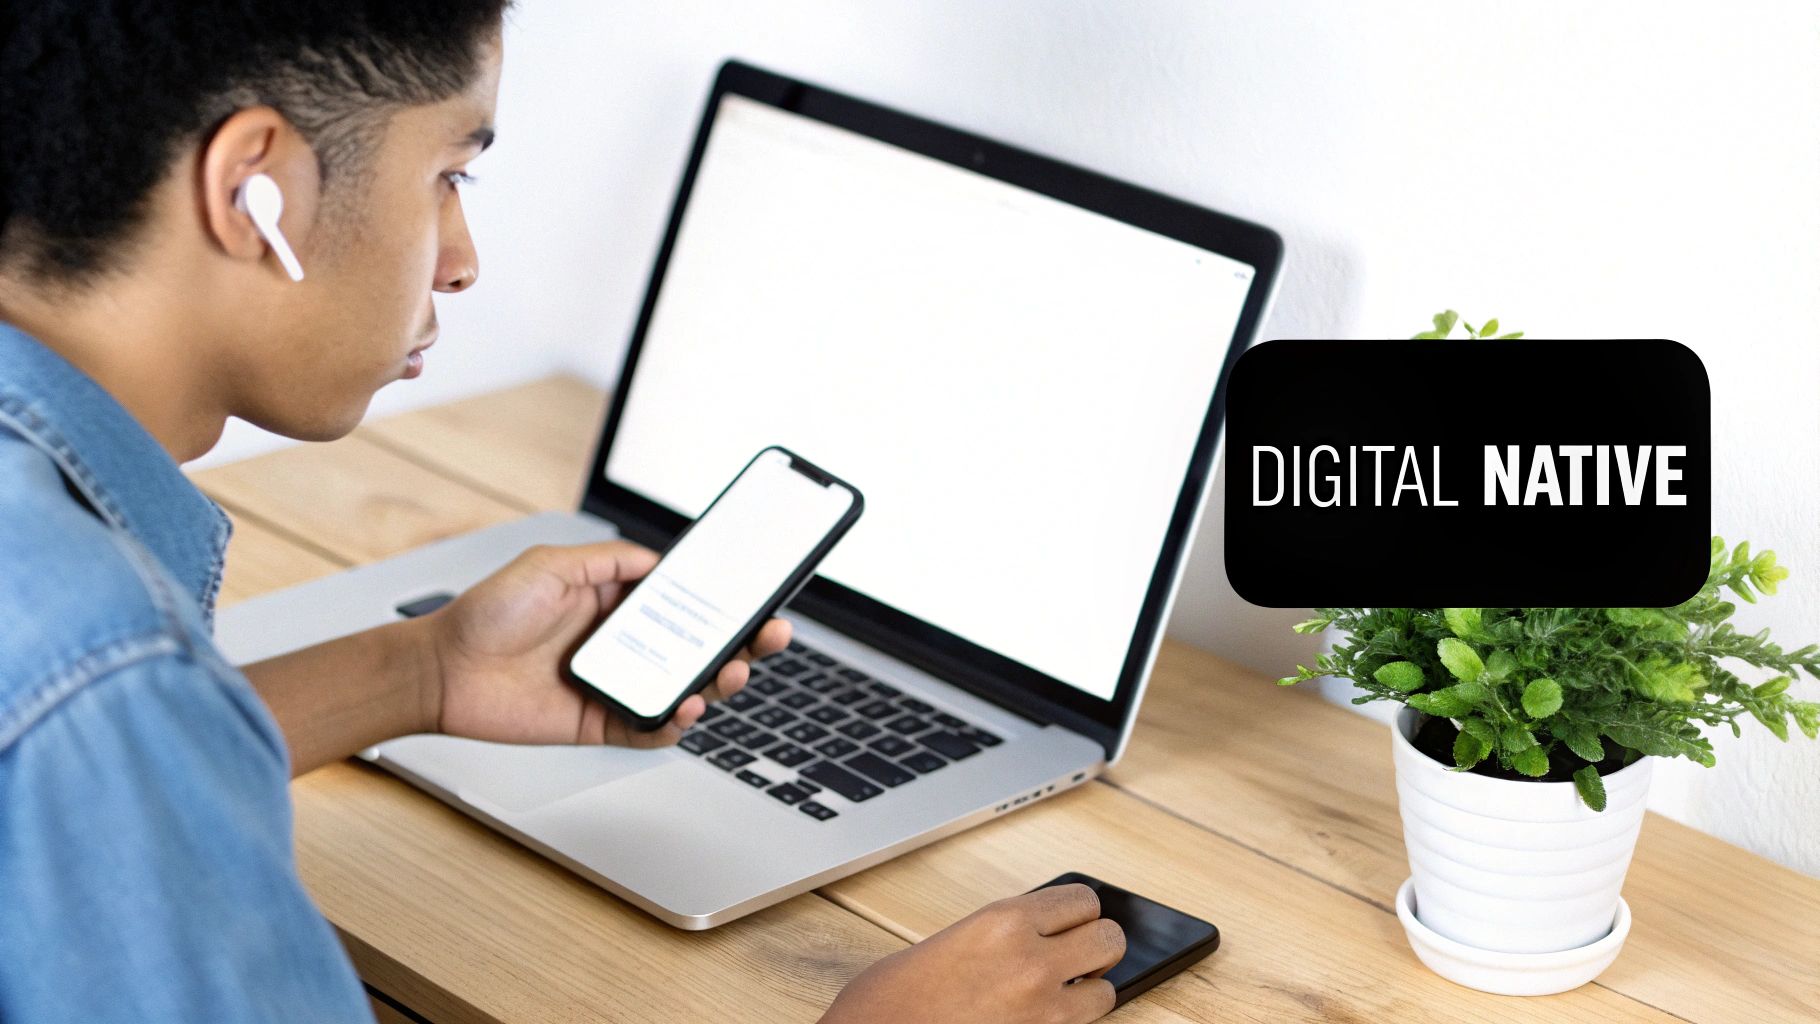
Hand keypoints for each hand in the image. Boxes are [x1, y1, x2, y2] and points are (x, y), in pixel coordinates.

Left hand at [423, 541, 791, 747]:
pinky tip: (684, 710)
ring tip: (731, 674)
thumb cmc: (485, 613)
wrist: (442, 669)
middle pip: (700, 647)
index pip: (685, 603)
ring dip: (718, 683)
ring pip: (686, 688)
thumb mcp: (548, 565)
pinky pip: (649, 728)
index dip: (724, 602)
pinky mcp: (599, 722)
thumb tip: (659, 561)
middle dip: (743, 643)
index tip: (756, 597)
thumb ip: (607, 561)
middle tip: (769, 636)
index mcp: (617, 604)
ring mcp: (616, 684)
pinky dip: (673, 724)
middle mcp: (624, 644)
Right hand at [821, 884, 1124, 1023]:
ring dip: (1087, 992)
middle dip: (1095, 949)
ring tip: (1060, 995)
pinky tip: (1042, 1020)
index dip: (1078, 914)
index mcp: (1003, 921)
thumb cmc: (893, 999)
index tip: (1071, 924)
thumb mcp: (953, 940)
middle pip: (1110, 939)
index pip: (1084, 900)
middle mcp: (1031, 961)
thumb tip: (1043, 933)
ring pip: (1107, 992)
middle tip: (1074, 958)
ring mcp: (1041, 1011)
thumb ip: (1002, 932)